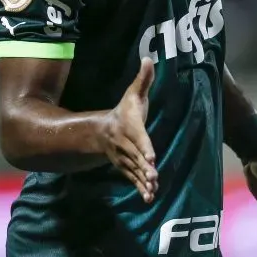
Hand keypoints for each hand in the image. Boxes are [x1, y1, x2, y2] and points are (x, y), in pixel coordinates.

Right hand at [102, 58, 157, 202]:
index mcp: (130, 127)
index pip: (139, 137)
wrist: (102, 132)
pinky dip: (141, 189)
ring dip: (143, 181)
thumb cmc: (125, 112)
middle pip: (136, 157)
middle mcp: (127, 145)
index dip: (144, 146)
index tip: (151, 156)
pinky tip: (150, 199)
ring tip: (153, 190)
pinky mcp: (127, 168)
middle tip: (154, 175)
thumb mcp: (133, 94)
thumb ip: (143, 79)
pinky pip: (134, 179)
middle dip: (144, 167)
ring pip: (135, 171)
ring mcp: (126, 158)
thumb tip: (149, 58)